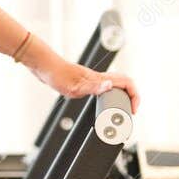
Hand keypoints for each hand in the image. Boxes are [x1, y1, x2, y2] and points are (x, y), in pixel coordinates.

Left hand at [23, 39, 139, 113]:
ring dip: (122, 96)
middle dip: (131, 96)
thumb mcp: (75, 86)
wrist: (44, 67)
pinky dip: (110, 95)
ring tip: (120, 111)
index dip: (135, 96)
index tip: (133, 109)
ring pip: (115, 85)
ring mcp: (92, 79)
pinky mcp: (85, 81)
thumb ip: (93, 87)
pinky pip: (104, 87)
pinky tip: (103, 103)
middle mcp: (98, 77)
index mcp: (99, 79)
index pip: (127, 82)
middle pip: (124, 83)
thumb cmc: (57, 75)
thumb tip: (110, 85)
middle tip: (129, 111)